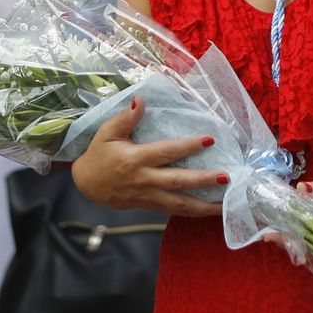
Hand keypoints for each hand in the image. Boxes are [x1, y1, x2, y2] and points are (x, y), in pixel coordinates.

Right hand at [70, 96, 224, 217]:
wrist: (86, 185)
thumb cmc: (98, 154)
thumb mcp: (106, 133)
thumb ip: (125, 118)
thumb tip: (140, 100)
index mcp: (135, 159)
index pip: (166, 152)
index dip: (188, 146)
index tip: (209, 139)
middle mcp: (144, 180)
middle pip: (177, 182)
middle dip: (203, 180)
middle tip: (225, 176)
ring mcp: (147, 196)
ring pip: (178, 204)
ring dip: (203, 206)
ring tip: (225, 205)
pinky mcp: (149, 205)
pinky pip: (173, 210)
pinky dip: (192, 212)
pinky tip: (209, 211)